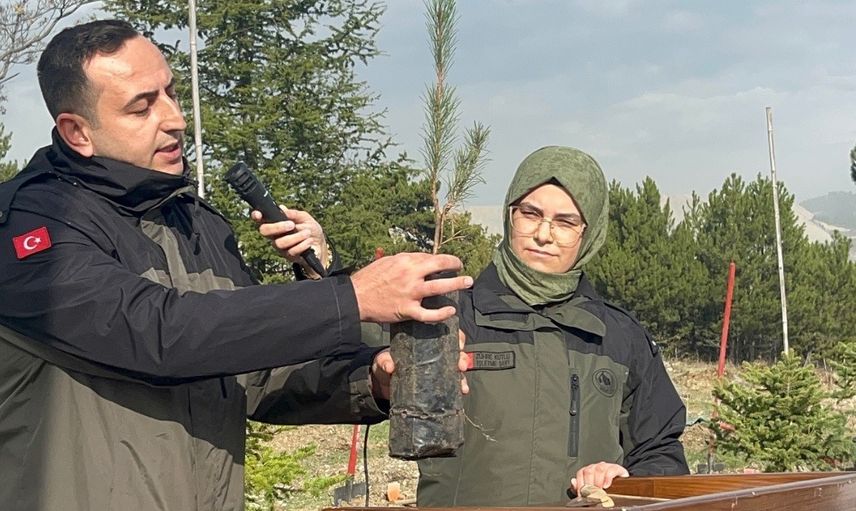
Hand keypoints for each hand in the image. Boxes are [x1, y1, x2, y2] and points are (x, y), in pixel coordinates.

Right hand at [252, 205, 328, 277]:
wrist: (320, 245)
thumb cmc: (310, 230)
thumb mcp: (304, 218)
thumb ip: (293, 213)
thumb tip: (282, 208)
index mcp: (277, 225)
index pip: (261, 220)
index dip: (256, 217)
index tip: (258, 214)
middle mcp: (275, 236)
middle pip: (265, 231)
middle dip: (277, 227)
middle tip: (291, 225)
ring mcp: (281, 247)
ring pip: (279, 243)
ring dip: (296, 237)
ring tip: (307, 232)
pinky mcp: (289, 256)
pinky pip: (292, 251)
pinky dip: (302, 244)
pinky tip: (309, 241)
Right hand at [350, 252, 472, 322]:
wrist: (355, 297)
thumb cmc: (369, 279)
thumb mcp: (386, 262)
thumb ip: (405, 261)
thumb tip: (421, 260)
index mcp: (405, 261)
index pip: (430, 257)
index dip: (443, 260)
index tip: (450, 263)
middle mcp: (410, 275)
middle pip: (439, 267)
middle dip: (455, 266)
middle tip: (464, 270)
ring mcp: (410, 293)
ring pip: (439, 287)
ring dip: (456, 284)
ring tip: (466, 283)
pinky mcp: (407, 310)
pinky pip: (428, 314)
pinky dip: (441, 314)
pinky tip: (450, 311)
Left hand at [370, 330, 469, 399]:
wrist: (383, 382)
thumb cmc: (387, 364)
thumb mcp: (384, 360)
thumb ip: (385, 361)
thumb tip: (390, 366)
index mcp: (425, 343)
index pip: (446, 336)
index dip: (457, 338)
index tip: (459, 344)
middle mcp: (434, 355)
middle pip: (455, 353)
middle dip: (462, 359)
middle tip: (460, 365)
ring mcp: (436, 370)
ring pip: (455, 370)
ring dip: (462, 377)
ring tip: (462, 384)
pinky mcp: (435, 384)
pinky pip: (450, 385)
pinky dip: (457, 388)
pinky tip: (461, 391)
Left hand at [570, 462, 628, 493]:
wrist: (620, 483)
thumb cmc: (604, 486)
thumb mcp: (591, 488)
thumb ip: (580, 486)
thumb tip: (573, 482)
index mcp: (588, 470)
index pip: (580, 473)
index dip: (580, 485)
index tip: (582, 495)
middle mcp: (596, 467)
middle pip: (588, 471)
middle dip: (589, 484)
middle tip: (591, 494)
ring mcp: (606, 466)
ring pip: (599, 469)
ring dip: (597, 481)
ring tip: (599, 491)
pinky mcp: (616, 468)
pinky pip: (611, 470)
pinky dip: (608, 478)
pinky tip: (606, 486)